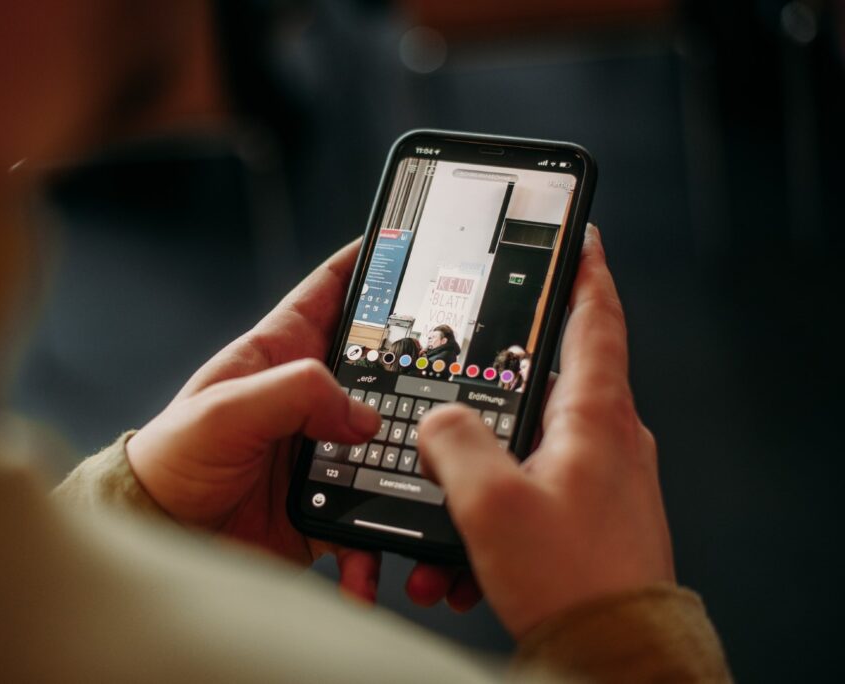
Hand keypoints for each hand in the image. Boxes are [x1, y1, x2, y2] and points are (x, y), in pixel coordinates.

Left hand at [127, 241, 481, 608]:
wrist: (163, 537)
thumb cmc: (173, 460)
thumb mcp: (223, 410)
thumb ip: (293, 393)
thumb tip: (361, 414)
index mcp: (278, 353)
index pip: (331, 292)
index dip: (370, 264)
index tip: (414, 246)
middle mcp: (307, 396)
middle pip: (379, 368)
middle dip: (416, 370)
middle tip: (456, 375)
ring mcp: (322, 448)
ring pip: (389, 441)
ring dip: (408, 461)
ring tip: (430, 475)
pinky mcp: (328, 501)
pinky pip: (372, 516)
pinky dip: (380, 538)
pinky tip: (372, 559)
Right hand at [419, 225, 673, 637]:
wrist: (612, 655)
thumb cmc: (571, 578)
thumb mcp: (491, 502)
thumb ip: (454, 442)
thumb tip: (438, 422)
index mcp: (597, 416)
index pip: (596, 318)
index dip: (585, 271)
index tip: (580, 237)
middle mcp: (610, 440)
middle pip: (550, 381)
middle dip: (498, 385)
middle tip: (462, 380)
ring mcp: (604, 479)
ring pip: (531, 446)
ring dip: (483, 471)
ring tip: (448, 509)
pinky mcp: (592, 515)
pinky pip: (534, 491)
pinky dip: (496, 508)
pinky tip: (463, 551)